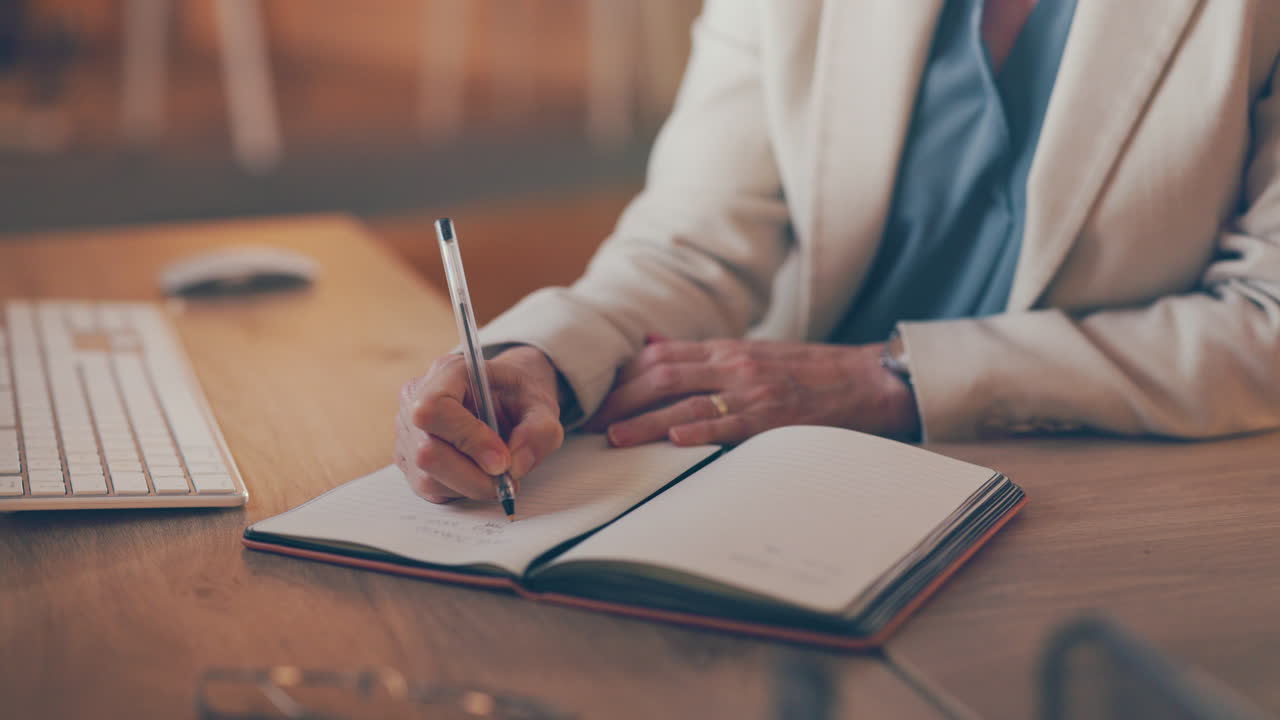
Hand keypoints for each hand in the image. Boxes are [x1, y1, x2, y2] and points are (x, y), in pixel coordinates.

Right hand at [396, 346, 563, 502]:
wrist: (506, 399)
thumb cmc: (519, 396)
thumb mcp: (543, 406)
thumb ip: (539, 432)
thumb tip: (516, 465)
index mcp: (448, 373)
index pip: (435, 408)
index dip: (468, 439)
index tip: (503, 461)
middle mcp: (416, 399)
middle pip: (427, 451)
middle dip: (473, 475)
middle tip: (507, 478)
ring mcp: (407, 431)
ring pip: (427, 477)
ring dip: (470, 485)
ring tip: (496, 474)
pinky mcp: (409, 460)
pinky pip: (429, 488)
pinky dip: (460, 490)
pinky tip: (477, 473)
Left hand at [585, 337, 919, 445]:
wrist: (869, 379)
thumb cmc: (809, 371)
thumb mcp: (750, 351)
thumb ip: (699, 353)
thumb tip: (650, 344)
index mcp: (726, 350)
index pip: (660, 357)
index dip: (621, 378)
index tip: (593, 398)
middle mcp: (733, 364)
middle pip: (662, 377)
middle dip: (621, 400)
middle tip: (590, 423)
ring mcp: (753, 390)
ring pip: (688, 401)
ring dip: (646, 420)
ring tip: (615, 438)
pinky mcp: (775, 417)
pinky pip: (732, 423)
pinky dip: (701, 430)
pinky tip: (674, 439)